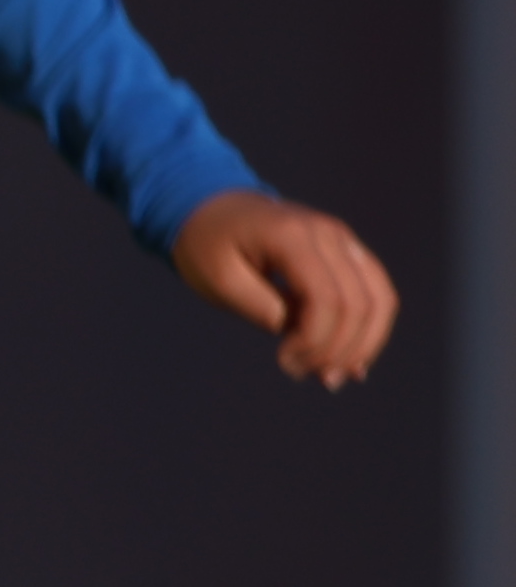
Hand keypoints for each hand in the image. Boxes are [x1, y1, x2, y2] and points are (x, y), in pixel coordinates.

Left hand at [171, 191, 393, 390]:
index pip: (326, 299)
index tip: (284, 363)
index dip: (314, 340)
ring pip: (379, 299)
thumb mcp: (218, 280)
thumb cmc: (206, 246)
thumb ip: (260, 307)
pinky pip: (375, 293)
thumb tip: (300, 334)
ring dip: (361, 345)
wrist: (213, 209)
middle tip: (301, 374)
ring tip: (329, 377)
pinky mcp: (349, 252)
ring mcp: (344, 240)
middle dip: (337, 349)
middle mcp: (329, 234)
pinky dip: (368, 330)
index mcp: (292, 236)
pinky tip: (351, 363)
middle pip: (359, 303)